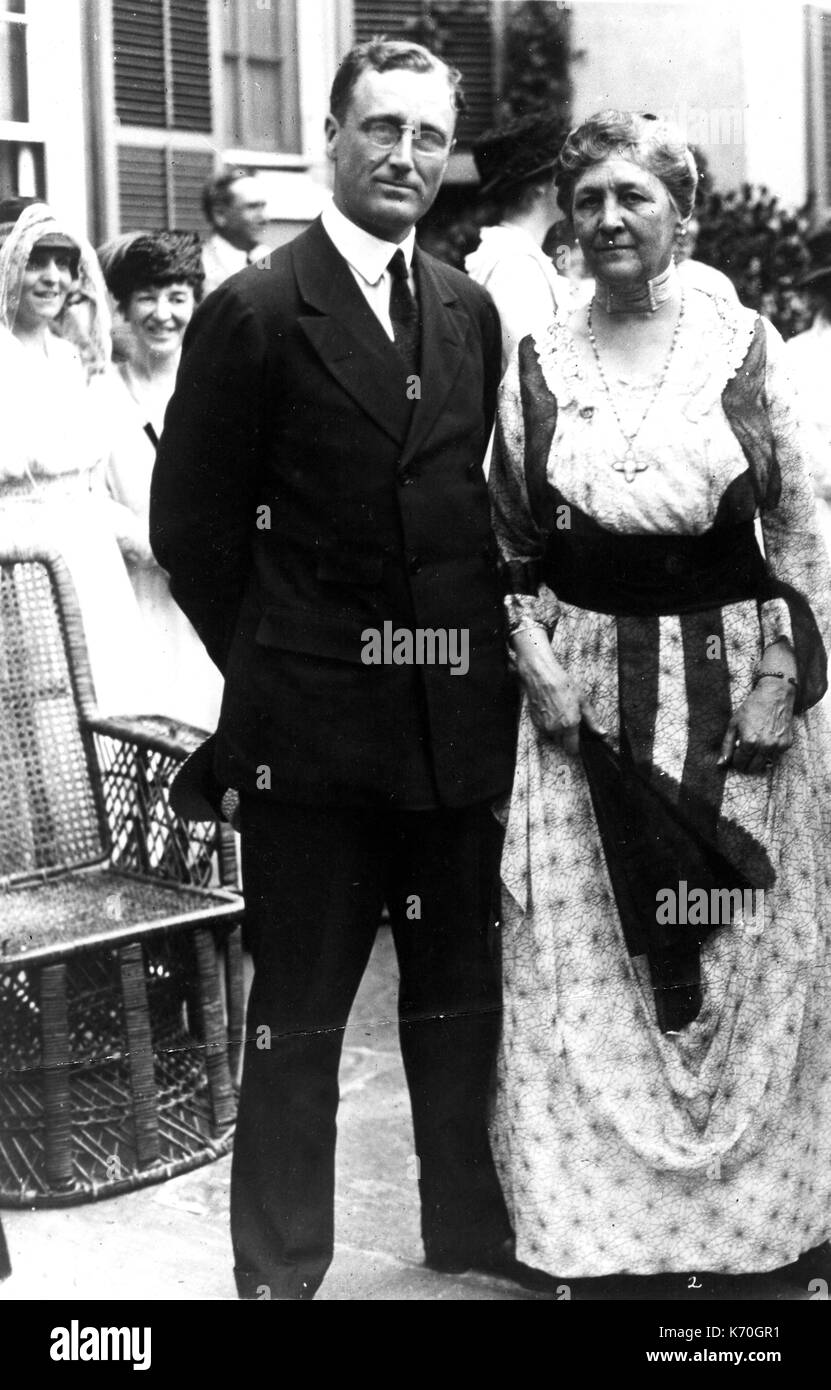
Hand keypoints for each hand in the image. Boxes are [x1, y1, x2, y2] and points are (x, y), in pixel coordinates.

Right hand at [512, 627, 606, 755]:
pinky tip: (552, 711)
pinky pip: (545, 730)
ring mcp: (543, 727)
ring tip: (560, 713)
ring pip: (553, 737)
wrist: (541, 676)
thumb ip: (592, 720)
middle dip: (568, 737)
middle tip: (571, 722)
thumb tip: (602, 733)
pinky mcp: (535, 722)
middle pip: (563, 744)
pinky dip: (549, 725)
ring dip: (558, 731)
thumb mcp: (583, 700)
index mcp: (569, 725)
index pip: (573, 749)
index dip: (578, 746)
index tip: (580, 740)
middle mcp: (555, 729)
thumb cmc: (562, 685)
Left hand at [717, 674, 795, 773]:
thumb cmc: (752, 707)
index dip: (736, 759)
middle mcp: (764, 746)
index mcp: (749, 742)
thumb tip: (721, 764)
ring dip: (758, 758)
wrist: (775, 695)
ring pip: (764, 764)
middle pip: (752, 768)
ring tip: (756, 743)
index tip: (736, 753)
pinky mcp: (786, 744)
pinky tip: (766, 739)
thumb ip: (727, 745)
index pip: (740, 763)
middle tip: (744, 752)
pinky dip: (769, 752)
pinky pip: (775, 756)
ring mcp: (777, 746)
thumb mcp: (734, 724)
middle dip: (746, 763)